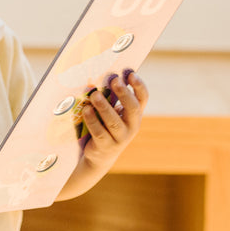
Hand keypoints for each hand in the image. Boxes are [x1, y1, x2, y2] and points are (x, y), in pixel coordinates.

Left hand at [56, 71, 147, 200]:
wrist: (101, 156)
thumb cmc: (106, 126)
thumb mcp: (113, 112)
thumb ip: (112, 98)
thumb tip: (102, 76)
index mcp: (135, 115)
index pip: (143, 98)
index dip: (139, 86)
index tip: (131, 74)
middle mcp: (132, 126)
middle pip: (132, 109)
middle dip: (124, 93)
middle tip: (115, 80)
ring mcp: (120, 138)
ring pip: (114, 122)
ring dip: (104, 107)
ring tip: (95, 95)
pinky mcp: (106, 146)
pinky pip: (99, 132)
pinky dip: (92, 120)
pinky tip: (86, 109)